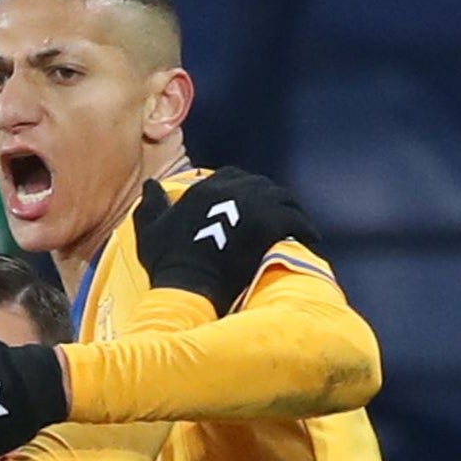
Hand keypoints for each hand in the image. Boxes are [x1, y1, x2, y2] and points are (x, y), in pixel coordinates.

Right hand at [133, 170, 317, 312]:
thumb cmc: (168, 263)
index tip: (253, 201)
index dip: (246, 187)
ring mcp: (249, 205)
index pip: (232, 176)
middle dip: (273, 197)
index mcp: (203, 189)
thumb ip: (150, 204)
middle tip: (280, 214)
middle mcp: (228, 190)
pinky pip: (294, 219)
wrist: (187, 285)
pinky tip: (310, 238)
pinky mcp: (267, 224)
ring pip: (282, 198)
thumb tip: (150, 183)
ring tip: (299, 225)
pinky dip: (305, 227)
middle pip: (261, 184)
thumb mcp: (150, 230)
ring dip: (292, 210)